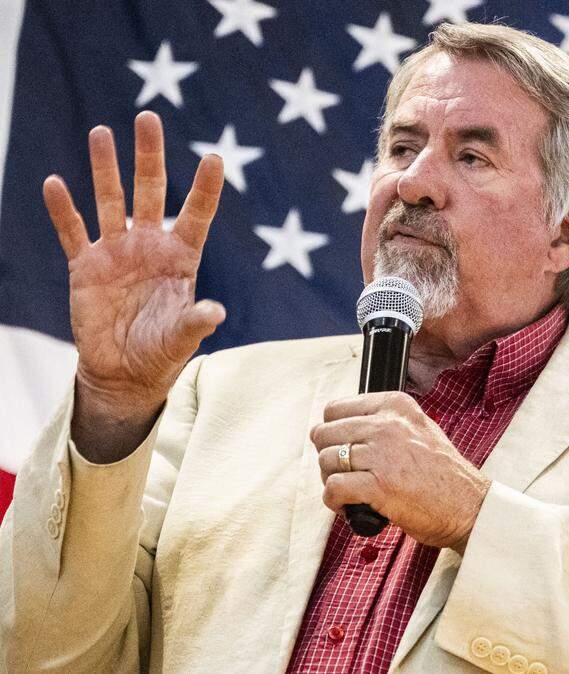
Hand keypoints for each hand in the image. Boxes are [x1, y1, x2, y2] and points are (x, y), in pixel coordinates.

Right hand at [44, 111, 224, 460]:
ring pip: (110, 200)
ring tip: (101, 132)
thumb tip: (215, 312)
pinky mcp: (85, 267)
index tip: (215, 156)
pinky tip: (55, 182)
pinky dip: (63, 210)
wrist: (123, 373)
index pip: (197, 214)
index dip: (205, 187)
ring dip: (105, 168)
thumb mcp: (182, 338)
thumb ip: (195, 322)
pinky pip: (72, 232)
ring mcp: (116, 252)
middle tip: (147, 118)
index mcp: (181, 257)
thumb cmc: (161, 352)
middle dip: (149, 156)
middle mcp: (149, 245)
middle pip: (150, 191)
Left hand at [312, 392, 491, 551]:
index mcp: (396, 407)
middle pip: (324, 434)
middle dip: (329, 458)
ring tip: (353, 492)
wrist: (469, 506)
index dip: (334, 434)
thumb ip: (385, 422)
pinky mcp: (378, 486)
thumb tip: (344, 428)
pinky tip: (351, 507)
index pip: (335, 410)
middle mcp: (388, 425)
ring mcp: (382, 455)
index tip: (345, 449)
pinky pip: (333, 488)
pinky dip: (335, 501)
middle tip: (348, 474)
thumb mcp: (420, 429)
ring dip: (332, 481)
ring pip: (325, 461)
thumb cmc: (444, 475)